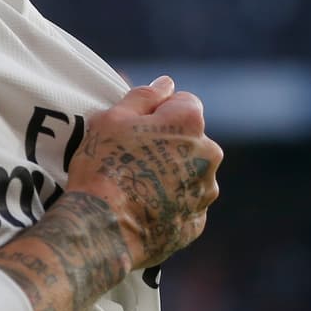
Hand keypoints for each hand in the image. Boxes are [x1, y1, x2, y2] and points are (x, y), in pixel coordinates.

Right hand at [65, 76, 221, 268]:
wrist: (101, 227)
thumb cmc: (104, 164)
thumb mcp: (112, 118)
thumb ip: (144, 96)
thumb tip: (166, 83)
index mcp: (190, 123)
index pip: (184, 102)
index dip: (159, 111)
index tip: (135, 126)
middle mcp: (208, 156)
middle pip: (190, 139)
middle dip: (168, 143)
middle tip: (131, 155)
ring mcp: (205, 192)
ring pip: (190, 172)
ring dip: (171, 173)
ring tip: (135, 184)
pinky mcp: (196, 223)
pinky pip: (184, 204)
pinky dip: (169, 203)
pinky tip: (142, 206)